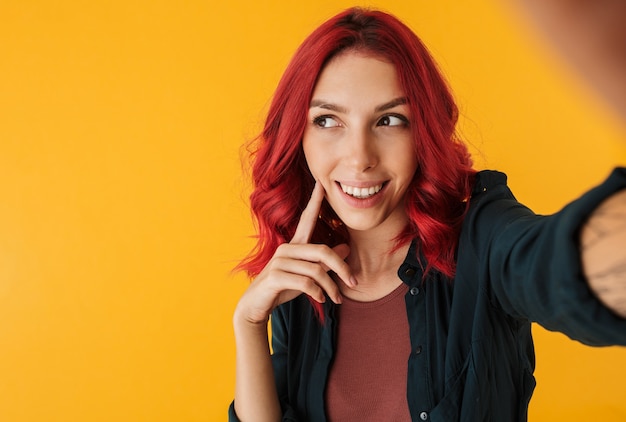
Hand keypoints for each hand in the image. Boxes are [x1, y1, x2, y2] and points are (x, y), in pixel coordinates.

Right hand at [234, 182, 355, 325]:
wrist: (256, 304)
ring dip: (331, 287)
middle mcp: (286, 249)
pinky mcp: (275, 276)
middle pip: (323, 251)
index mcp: (294, 244)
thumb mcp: (307, 275)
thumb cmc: (283, 287)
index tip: (322, 183)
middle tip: (354, 282)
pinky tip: (321, 300)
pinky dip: (317, 293)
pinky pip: (305, 282)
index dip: (315, 200)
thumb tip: (346, 248)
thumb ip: (325, 262)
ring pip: (316, 270)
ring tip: (336, 298)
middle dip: (342, 268)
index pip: (307, 218)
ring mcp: (279, 261)